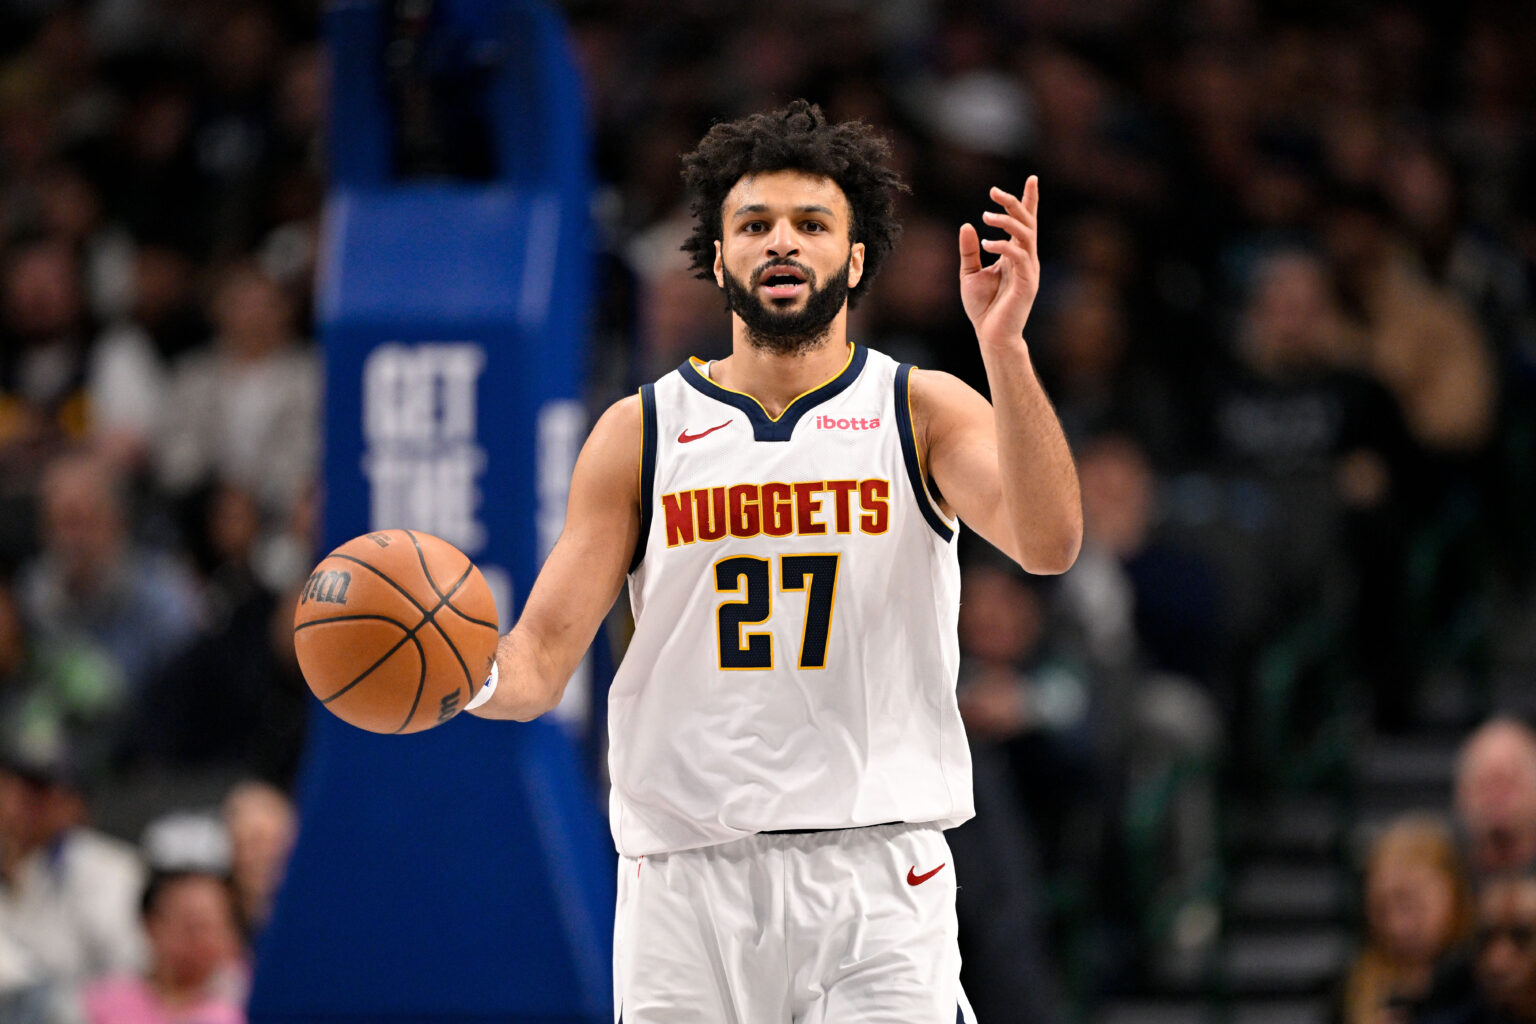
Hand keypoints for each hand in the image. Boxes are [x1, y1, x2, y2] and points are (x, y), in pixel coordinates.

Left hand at [958, 177, 1040, 350]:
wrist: (991, 336)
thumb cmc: (983, 308)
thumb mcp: (970, 273)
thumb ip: (969, 250)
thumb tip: (967, 225)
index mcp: (1015, 255)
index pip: (1025, 223)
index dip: (1029, 201)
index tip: (1032, 178)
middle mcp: (1026, 259)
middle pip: (1027, 223)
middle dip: (1014, 203)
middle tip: (993, 192)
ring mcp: (1029, 270)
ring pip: (1026, 235)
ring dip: (1007, 222)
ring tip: (986, 216)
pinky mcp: (1027, 283)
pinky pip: (1019, 256)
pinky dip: (1004, 246)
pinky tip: (987, 244)